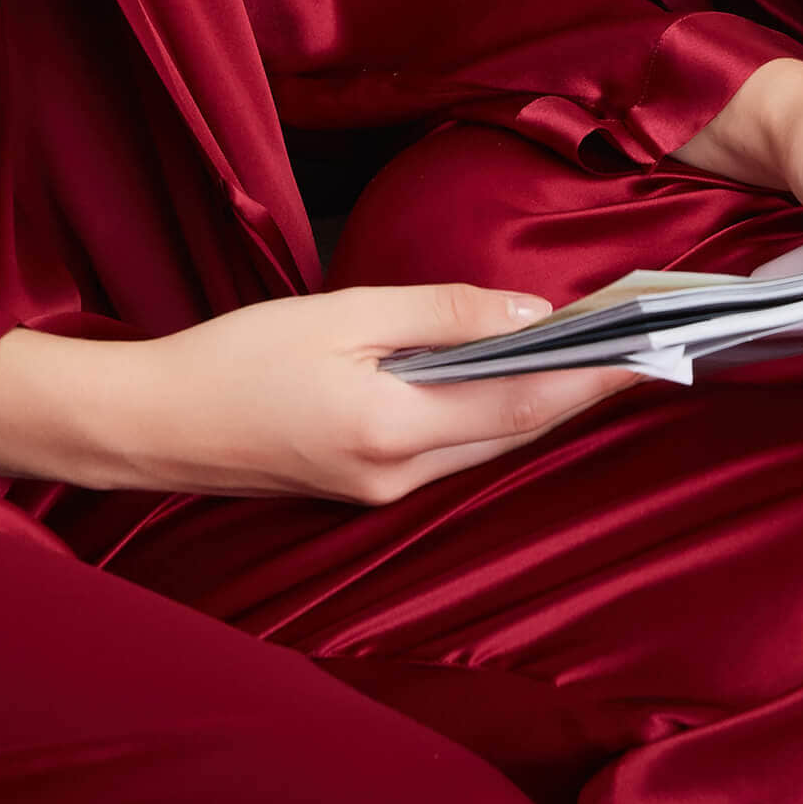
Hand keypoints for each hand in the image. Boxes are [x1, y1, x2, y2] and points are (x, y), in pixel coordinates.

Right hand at [0, 284, 632, 503]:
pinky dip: (490, 413)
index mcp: (393, 428)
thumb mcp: (336, 317)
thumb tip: (525, 314)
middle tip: (641, 344)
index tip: (650, 348)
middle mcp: (399, 476)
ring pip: (488, 444)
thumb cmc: (232, 359)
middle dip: (581, 389)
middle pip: (516, 431)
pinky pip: (451, 450)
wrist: (152, 424)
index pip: (524, 403)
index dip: (593, 377)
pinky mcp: (363, 488)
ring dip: (540, 403)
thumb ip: (436, 312)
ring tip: (592, 356)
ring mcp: (382, 491)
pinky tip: (507, 381)